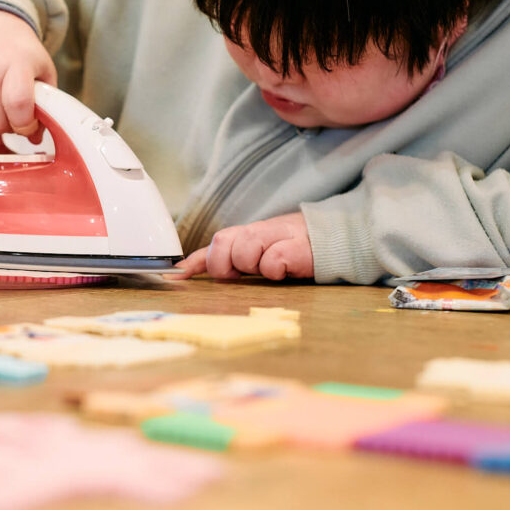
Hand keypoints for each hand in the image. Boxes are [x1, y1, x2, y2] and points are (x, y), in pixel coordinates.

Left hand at [175, 212, 313, 279]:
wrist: (332, 239)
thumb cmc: (291, 250)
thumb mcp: (257, 254)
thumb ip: (227, 261)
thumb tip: (190, 269)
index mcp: (244, 236)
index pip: (213, 246)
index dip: (193, 262)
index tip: (176, 276)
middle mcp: (255, 232)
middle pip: (221, 242)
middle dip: (226, 263)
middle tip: (245, 272)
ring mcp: (275, 237)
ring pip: (243, 251)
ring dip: (253, 265)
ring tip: (272, 269)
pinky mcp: (296, 248)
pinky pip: (272, 261)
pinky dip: (275, 268)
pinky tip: (286, 269)